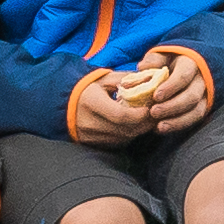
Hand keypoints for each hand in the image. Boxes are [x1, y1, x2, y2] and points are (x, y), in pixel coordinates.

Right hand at [65, 48, 208, 142]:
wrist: (66, 103)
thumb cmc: (89, 87)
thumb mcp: (105, 79)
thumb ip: (127, 79)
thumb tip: (151, 78)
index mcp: (91, 102)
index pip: (120, 115)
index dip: (140, 115)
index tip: (151, 109)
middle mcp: (89, 123)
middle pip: (125, 129)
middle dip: (144, 124)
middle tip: (157, 115)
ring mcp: (90, 136)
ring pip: (123, 138)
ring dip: (139, 131)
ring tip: (148, 120)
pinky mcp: (92, 144)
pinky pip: (117, 143)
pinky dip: (129, 135)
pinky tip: (135, 126)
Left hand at [136, 44, 216, 124]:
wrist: (186, 67)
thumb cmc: (169, 61)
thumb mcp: (161, 55)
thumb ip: (153, 61)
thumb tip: (143, 67)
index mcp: (191, 63)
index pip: (184, 75)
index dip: (171, 87)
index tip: (155, 96)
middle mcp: (202, 80)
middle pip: (192, 96)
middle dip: (172, 106)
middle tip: (153, 112)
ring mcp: (204, 95)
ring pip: (196, 111)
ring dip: (177, 121)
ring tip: (159, 126)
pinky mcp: (202, 107)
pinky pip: (194, 120)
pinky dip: (179, 126)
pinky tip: (162, 129)